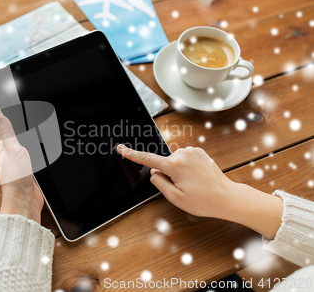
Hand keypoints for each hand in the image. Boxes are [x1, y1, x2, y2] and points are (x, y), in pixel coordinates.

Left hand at [0, 113, 44, 223]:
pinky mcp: (31, 171)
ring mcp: (22, 164)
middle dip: (30, 135)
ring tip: (41, 143)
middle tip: (36, 131)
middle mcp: (12, 155)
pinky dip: (42, 158)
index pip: (10, 130)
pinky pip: (38, 159)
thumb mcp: (12, 149)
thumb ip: (7, 132)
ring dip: (37, 148)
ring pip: (32, 148)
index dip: (18, 124)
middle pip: (23, 139)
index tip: (27, 116)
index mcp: (4, 148)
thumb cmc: (15, 177)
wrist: (26, 200)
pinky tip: (44, 157)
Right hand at [116, 145, 282, 238]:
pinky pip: (183, 159)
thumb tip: (154, 172)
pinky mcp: (199, 151)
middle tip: (183, 188)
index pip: (148, 159)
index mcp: (175, 166)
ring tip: (192, 184)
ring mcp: (192, 151)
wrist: (227, 197)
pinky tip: (196, 177)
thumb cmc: (203, 201)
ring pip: (173, 161)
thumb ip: (159, 183)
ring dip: (177, 171)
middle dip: (167, 174)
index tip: (121, 148)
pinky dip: (185, 167)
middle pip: (163, 163)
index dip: (132, 154)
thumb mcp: (175, 198)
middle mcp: (183, 154)